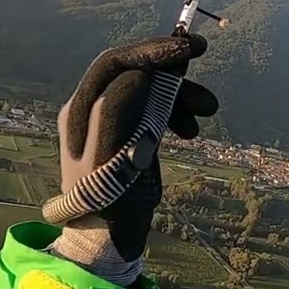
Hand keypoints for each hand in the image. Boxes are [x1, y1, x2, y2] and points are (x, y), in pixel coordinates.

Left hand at [44, 35, 218, 277]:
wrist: (106, 238)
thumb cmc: (111, 204)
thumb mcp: (117, 155)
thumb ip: (124, 109)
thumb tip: (147, 70)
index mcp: (81, 111)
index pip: (116, 64)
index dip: (152, 50)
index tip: (190, 49)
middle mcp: (89, 110)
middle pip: (134, 72)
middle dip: (171, 70)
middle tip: (204, 67)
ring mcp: (106, 122)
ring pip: (147, 90)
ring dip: (178, 95)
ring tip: (207, 112)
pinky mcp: (123, 134)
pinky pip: (150, 109)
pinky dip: (173, 113)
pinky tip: (190, 129)